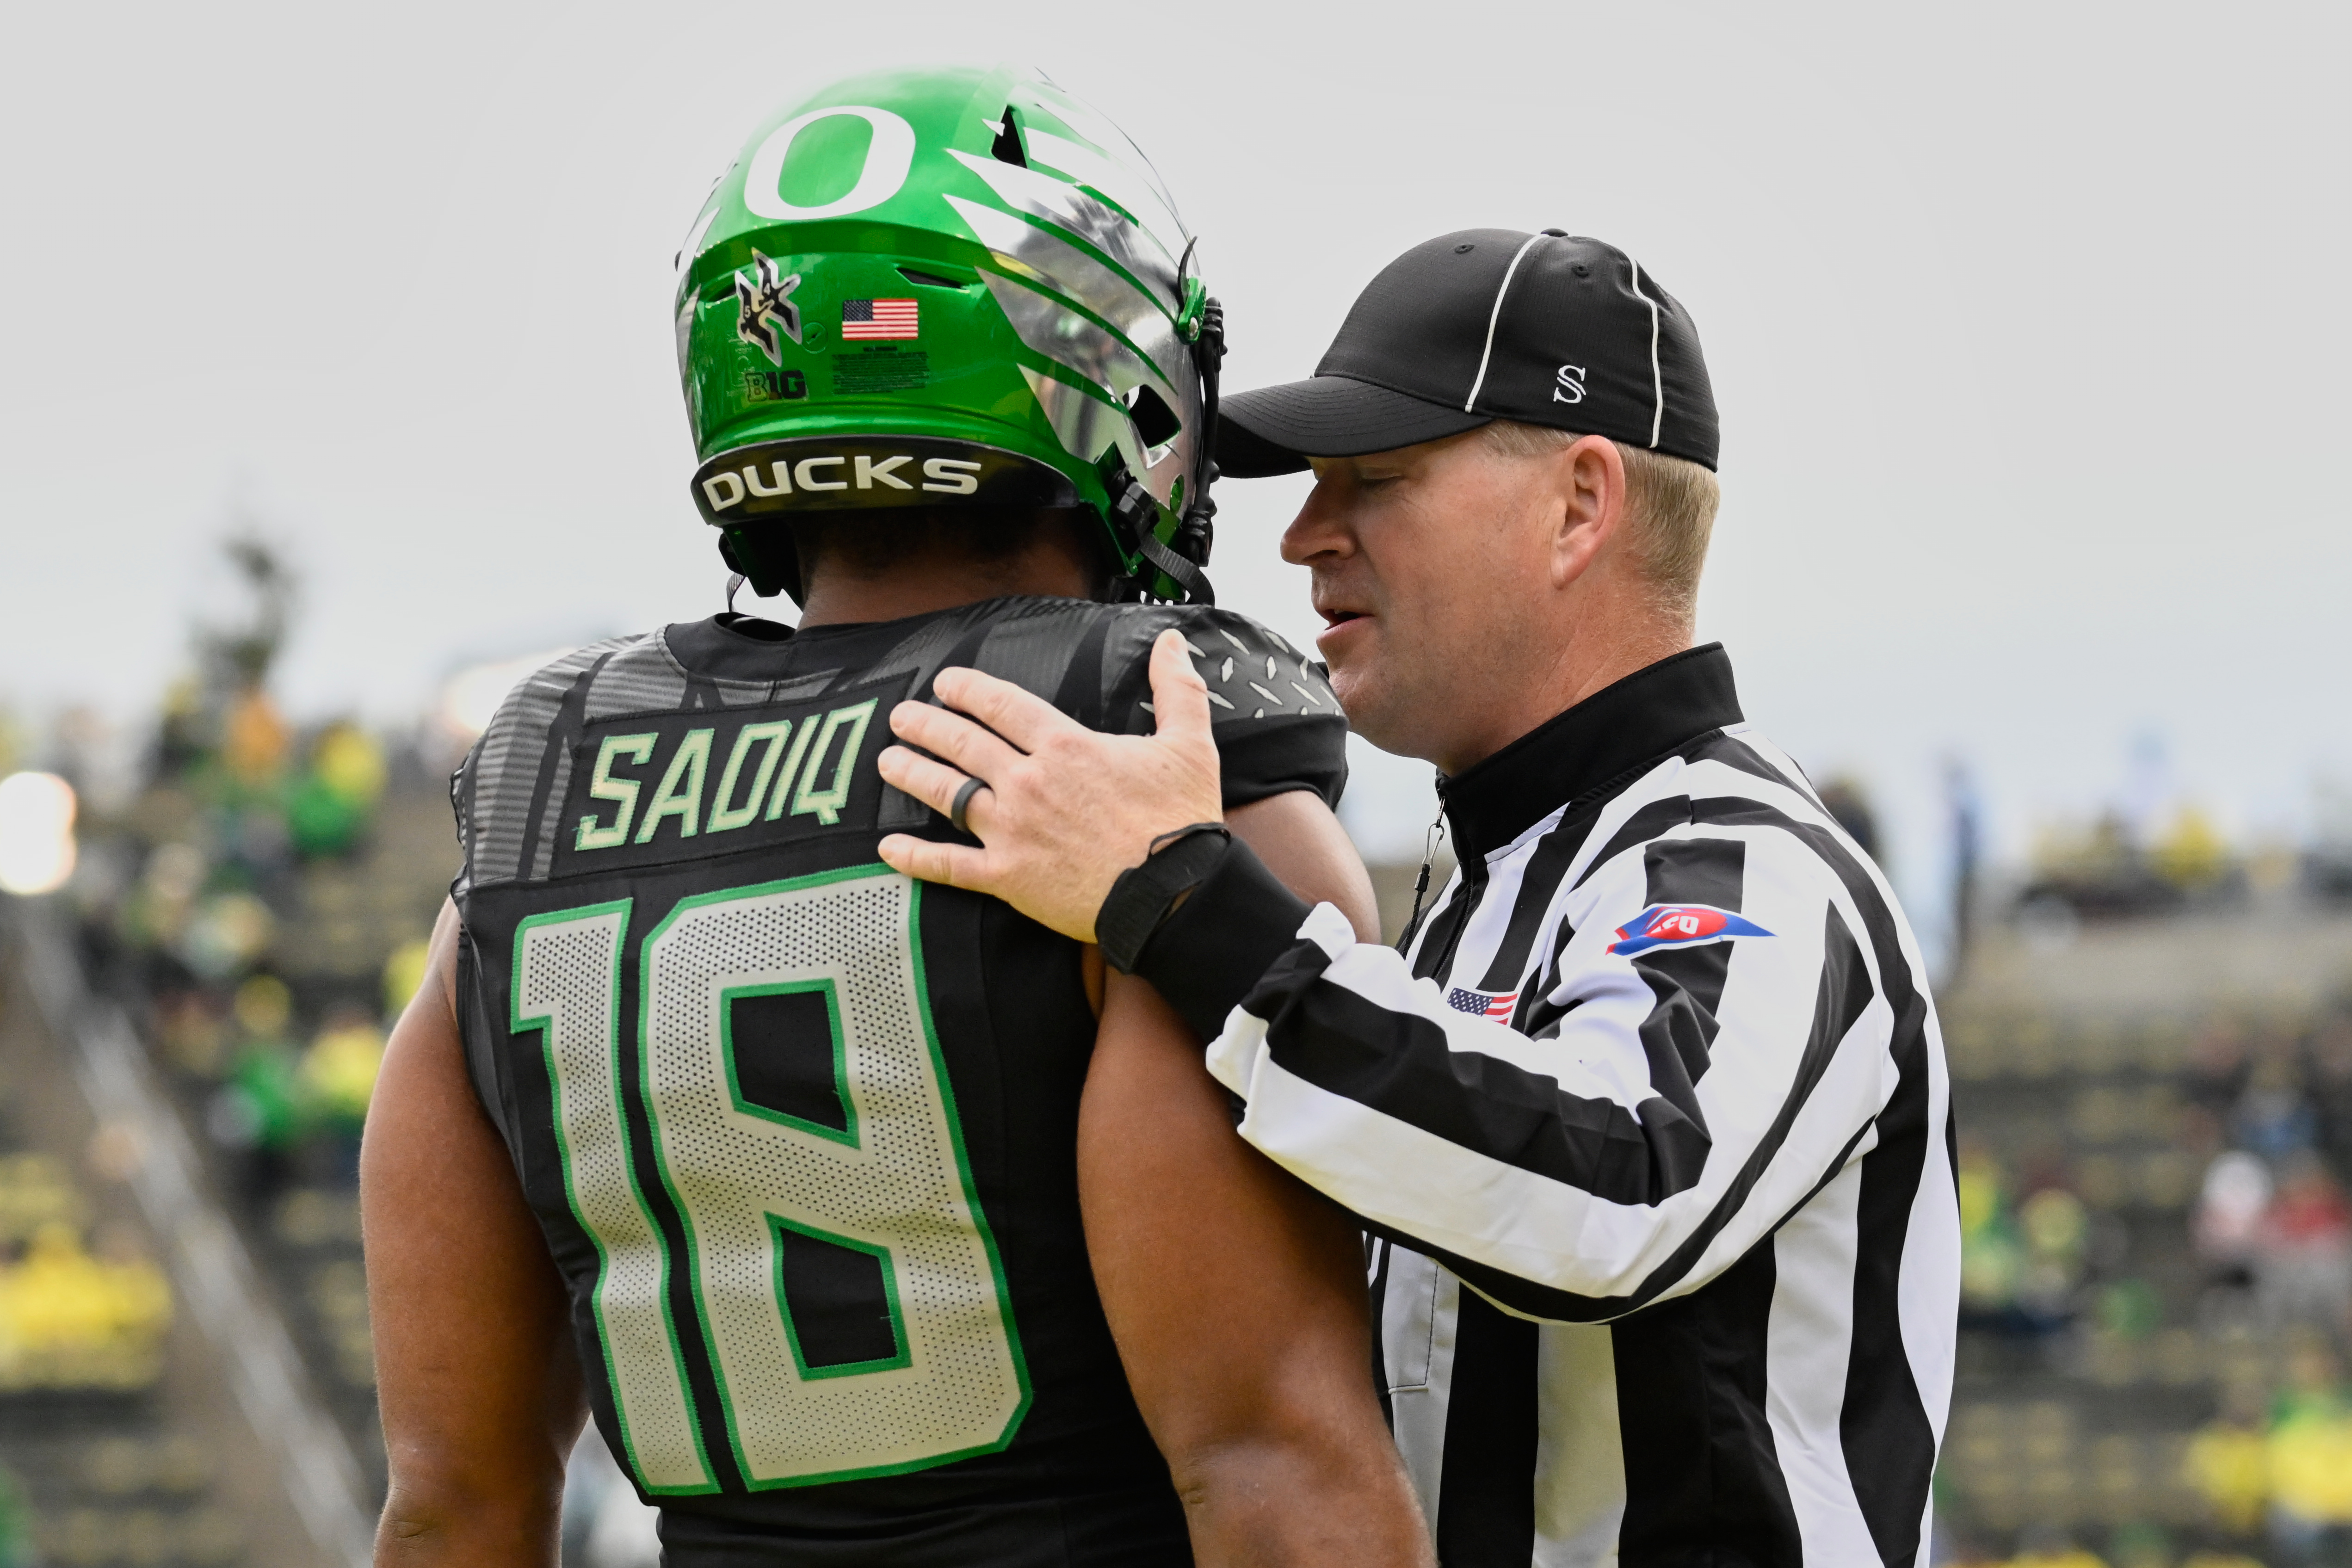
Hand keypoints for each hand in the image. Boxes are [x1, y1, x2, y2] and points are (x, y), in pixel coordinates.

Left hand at [876, 629, 1223, 941]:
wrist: (1174, 894)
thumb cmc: (1182, 820)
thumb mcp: (1189, 744)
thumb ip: (1177, 687)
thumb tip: (1172, 641)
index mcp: (1065, 746)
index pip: (1002, 705)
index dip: (967, 689)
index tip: (945, 682)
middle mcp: (1029, 781)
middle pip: (963, 743)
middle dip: (926, 725)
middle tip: (901, 716)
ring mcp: (1013, 830)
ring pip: (948, 794)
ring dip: (912, 774)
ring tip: (888, 762)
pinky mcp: (1008, 877)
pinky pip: (951, 865)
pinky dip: (916, 857)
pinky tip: (890, 848)